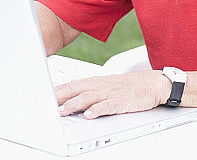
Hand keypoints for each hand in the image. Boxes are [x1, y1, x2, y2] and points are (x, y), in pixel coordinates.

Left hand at [54, 71, 170, 118]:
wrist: (153, 84)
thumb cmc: (128, 86)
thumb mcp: (106, 85)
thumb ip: (89, 89)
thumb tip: (71, 92)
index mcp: (95, 82)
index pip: (72, 85)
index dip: (58, 90)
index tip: (43, 96)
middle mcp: (101, 85)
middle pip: (77, 89)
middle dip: (61, 97)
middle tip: (47, 104)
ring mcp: (111, 92)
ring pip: (89, 98)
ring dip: (74, 104)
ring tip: (63, 111)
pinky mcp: (122, 101)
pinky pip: (108, 106)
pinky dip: (98, 110)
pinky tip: (89, 116)